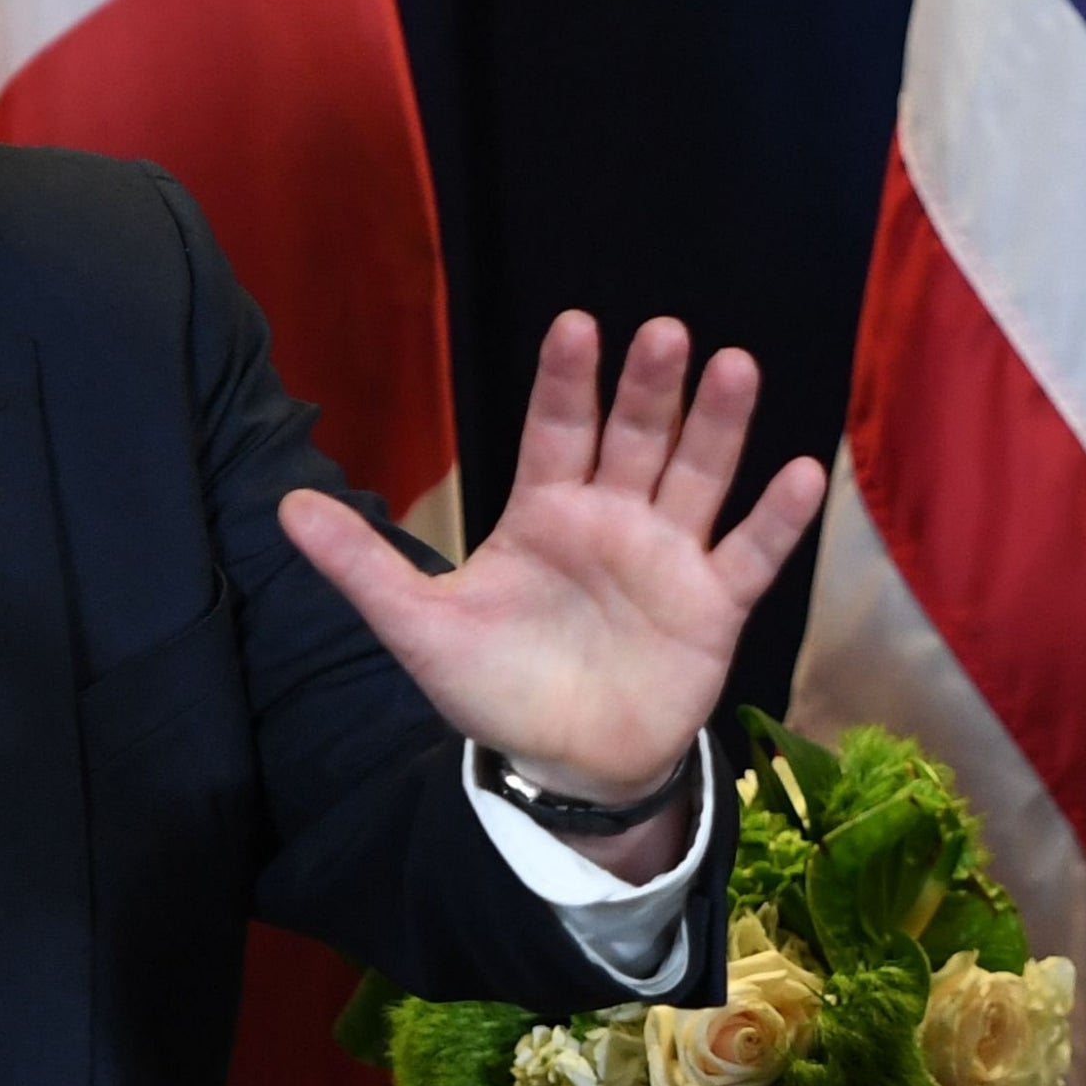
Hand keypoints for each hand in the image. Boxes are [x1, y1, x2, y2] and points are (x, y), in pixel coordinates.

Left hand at [279, 312, 825, 803]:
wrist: (561, 761)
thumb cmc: (492, 684)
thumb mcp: (417, 626)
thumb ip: (361, 565)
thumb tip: (284, 508)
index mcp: (542, 511)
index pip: (555, 429)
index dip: (567, 380)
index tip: (576, 324)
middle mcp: (611, 518)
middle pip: (633, 437)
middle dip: (647, 387)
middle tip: (662, 331)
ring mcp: (667, 556)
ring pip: (698, 476)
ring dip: (718, 425)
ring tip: (735, 365)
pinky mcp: (713, 606)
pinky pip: (750, 554)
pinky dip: (776, 518)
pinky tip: (801, 470)